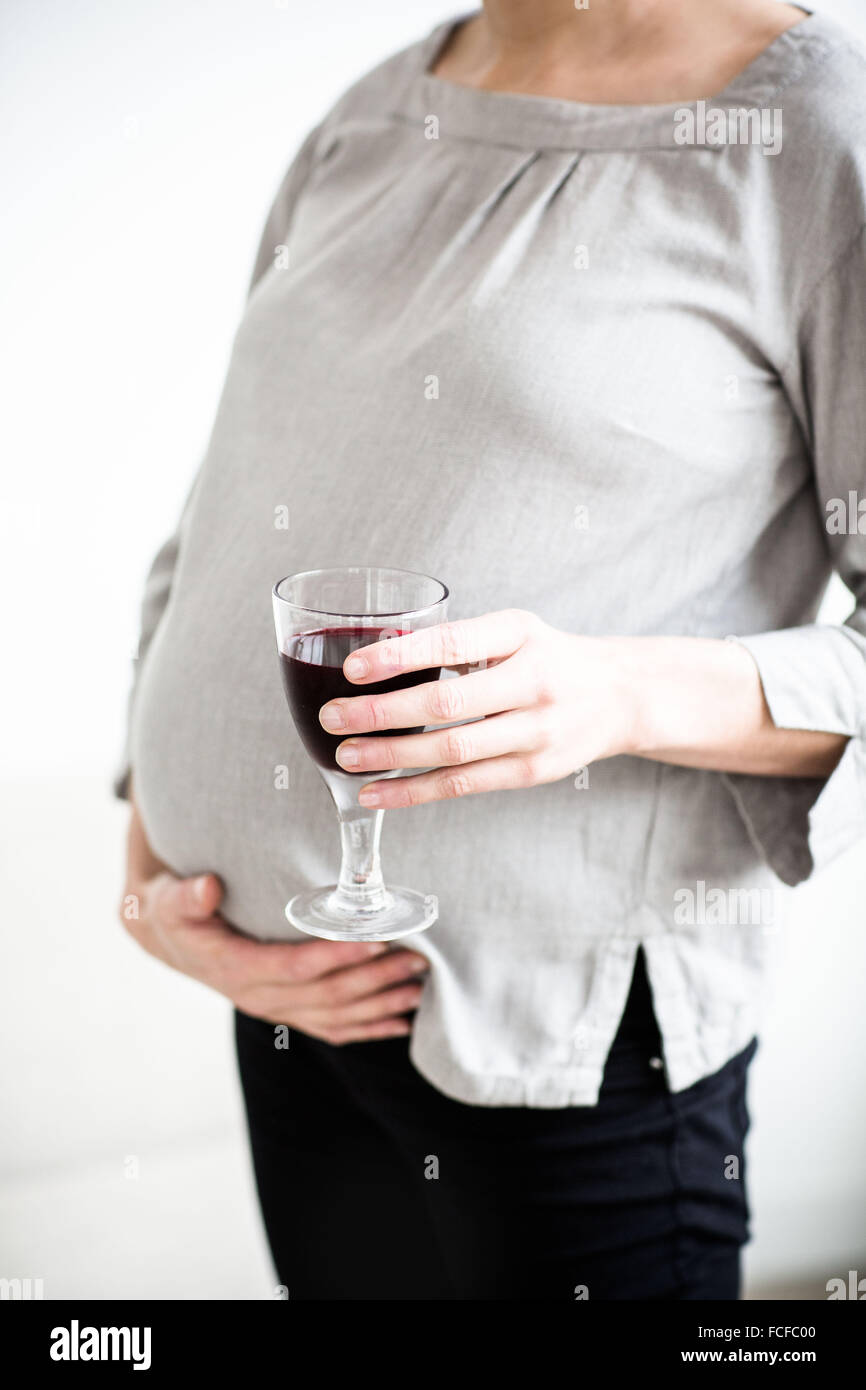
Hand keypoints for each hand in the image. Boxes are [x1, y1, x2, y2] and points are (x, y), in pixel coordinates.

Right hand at [121, 799, 428, 1042]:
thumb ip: (187, 897)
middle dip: (375, 980)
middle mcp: (260, 997)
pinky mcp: (287, 1012)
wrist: (167, 938)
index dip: (337, 956)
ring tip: (420, 989)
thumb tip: (207, 887)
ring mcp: (276, 1009)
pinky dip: (369, 1028)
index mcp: (237, 969)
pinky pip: (332, 1028)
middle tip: (415, 960)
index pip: (296, 967)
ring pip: (336, 1017)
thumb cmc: (174, 912)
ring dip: (380, 1006)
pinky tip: (402, 1023)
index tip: (375, 940)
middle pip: (327, 995)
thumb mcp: (170, 900)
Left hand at [319, 609, 637, 807]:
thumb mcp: (513, 630)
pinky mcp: (532, 772)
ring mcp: (536, 733)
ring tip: (346, 756)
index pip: (454, 644)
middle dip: (382, 714)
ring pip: (453, 752)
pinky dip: (414, 792)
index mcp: (520, 634)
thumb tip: (374, 657)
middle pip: (448, 705)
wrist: (619, 696)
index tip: (354, 668)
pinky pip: (464, 786)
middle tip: (334, 717)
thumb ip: (458, 641)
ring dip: (392, 757)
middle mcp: (533, 683)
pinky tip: (375, 793)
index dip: (400, 657)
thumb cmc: (547, 657)